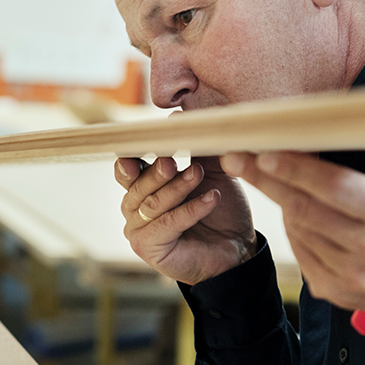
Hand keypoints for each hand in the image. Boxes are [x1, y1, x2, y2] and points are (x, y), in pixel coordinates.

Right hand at [116, 153, 256, 283]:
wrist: (237, 247)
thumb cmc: (220, 209)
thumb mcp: (210, 174)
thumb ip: (195, 149)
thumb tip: (180, 116)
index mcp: (142, 187)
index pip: (128, 168)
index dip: (132, 156)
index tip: (146, 142)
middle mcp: (134, 208)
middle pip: (138, 186)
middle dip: (157, 172)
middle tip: (173, 161)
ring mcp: (138, 230)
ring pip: (152, 204)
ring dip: (177, 188)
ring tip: (198, 174)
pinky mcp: (148, 248)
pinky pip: (168, 224)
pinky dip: (190, 210)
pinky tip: (212, 199)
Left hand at [221, 54, 364, 322]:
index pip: (338, 189)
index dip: (300, 170)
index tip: (266, 151)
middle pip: (307, 210)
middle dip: (269, 180)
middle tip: (237, 155)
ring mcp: (353, 277)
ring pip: (299, 230)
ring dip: (283, 201)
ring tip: (271, 176)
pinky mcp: (334, 291)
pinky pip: (301, 254)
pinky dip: (294, 229)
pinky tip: (295, 210)